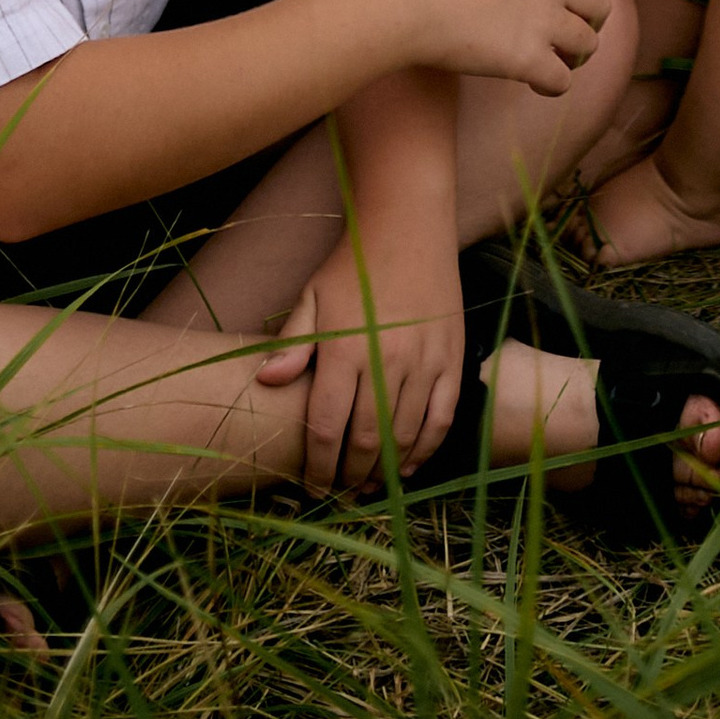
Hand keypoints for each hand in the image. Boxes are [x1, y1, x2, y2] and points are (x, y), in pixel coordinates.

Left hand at [256, 221, 465, 489]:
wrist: (409, 223)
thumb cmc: (353, 263)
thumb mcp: (313, 297)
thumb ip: (293, 343)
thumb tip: (267, 382)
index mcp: (345, 349)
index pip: (327, 427)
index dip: (318, 467)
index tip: (311, 488)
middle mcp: (387, 359)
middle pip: (367, 440)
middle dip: (350, 476)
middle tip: (339, 495)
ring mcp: (424, 360)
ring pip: (405, 435)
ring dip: (385, 470)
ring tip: (368, 487)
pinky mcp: (451, 357)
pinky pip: (441, 417)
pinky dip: (426, 448)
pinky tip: (410, 466)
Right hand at [415, 0, 613, 92]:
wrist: (408, 1)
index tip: (570, 9)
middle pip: (600, 9)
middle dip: (586, 27)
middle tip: (562, 41)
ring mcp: (543, 19)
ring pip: (588, 46)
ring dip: (570, 58)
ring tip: (545, 62)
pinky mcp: (528, 59)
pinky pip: (563, 81)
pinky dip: (551, 86)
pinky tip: (533, 83)